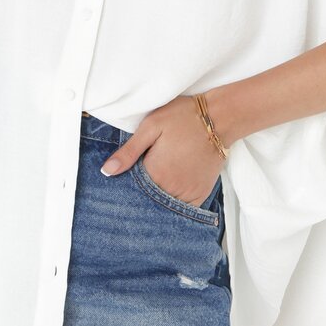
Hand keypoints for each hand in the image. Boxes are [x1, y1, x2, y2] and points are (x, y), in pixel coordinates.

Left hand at [100, 94, 224, 208]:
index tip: (124, 179)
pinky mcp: (201, 193)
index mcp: (155, 173)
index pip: (132, 190)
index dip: (125, 186)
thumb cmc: (182, 118)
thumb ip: (128, 152)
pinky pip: (184, 208)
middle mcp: (171, 188)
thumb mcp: (150, 127)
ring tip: (157, 184)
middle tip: (144, 177)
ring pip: (165, 207)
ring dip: (158, 201)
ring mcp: (188, 193)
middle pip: (148, 201)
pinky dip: (175, 203)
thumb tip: (106, 171)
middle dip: (141, 196)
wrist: (219, 118)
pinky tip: (170, 191)